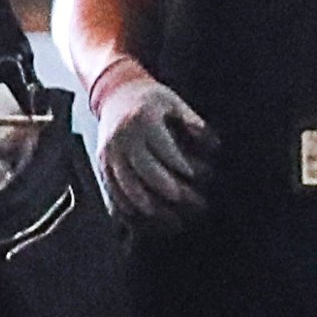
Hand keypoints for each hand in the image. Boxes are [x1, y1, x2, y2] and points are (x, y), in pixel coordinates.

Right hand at [87, 60, 212, 224]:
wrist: (115, 94)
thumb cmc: (151, 100)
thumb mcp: (174, 102)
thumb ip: (194, 123)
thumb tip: (214, 145)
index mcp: (142, 121)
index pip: (164, 150)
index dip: (183, 167)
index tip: (198, 179)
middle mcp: (123, 139)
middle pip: (146, 174)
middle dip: (170, 192)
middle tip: (192, 205)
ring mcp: (109, 154)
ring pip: (128, 190)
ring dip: (152, 210)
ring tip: (175, 222)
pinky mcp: (102, 166)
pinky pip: (113, 194)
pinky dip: (129, 212)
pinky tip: (148, 222)